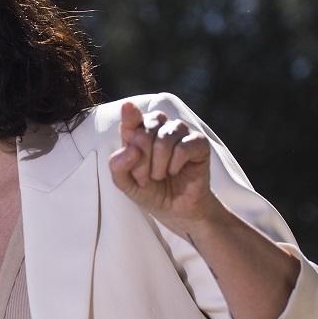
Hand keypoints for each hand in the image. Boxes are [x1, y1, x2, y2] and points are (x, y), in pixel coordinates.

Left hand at [109, 101, 218, 236]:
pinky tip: (175, 171)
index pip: (132, 118)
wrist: (176, 209)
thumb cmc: (151, 191)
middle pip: (145, 130)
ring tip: (160, 176)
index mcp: (139, 131)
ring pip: (164, 138)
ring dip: (158, 164)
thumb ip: (118, 166)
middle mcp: (160, 126)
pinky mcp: (199, 142)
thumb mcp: (126, 184)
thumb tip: (131, 149)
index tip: (128, 109)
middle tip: (146, 178)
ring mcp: (181, 132)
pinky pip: (183, 146)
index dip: (130, 119)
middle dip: (142, 161)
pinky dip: (174, 164)